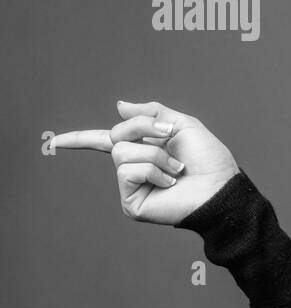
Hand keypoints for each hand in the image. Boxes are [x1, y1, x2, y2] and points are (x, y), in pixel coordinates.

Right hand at [52, 100, 240, 225]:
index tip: (54, 140)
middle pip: (116, 135)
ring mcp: (131, 185)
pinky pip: (128, 171)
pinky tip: (169, 182)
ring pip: (122, 153)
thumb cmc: (208, 159)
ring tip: (176, 168)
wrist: (220, 186)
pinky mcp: (131, 201)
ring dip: (155, 155)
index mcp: (143, 148)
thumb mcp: (181, 125)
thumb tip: (118, 106)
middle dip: (144, 129)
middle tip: (170, 138)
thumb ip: (151, 112)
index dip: (79, 139)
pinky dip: (152, 171)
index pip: (106, 141)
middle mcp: (133, 166)